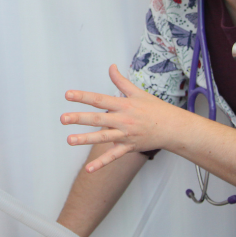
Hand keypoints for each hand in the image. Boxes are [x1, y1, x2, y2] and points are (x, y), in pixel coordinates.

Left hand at [61, 64, 186, 171]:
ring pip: (102, 138)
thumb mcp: (138, 92)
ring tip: (69, 140)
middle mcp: (123, 120)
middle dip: (80, 118)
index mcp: (124, 105)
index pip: (100, 99)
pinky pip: (113, 157)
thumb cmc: (155, 109)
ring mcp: (125, 135)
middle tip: (63, 118)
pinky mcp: (129, 148)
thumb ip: (121, 81)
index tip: (68, 95)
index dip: (83, 96)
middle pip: (98, 119)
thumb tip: (111, 67)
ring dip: (85, 139)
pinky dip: (101, 164)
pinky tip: (88, 169)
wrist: (172, 128)